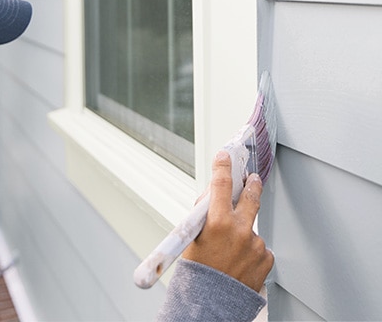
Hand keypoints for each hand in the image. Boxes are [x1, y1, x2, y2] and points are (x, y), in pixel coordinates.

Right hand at [182, 150, 273, 291]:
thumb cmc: (198, 271)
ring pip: (253, 227)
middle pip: (251, 197)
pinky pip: (261, 246)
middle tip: (252, 178)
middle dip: (252, 184)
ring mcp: (256, 245)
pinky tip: (240, 260)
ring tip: (231, 248)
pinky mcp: (266, 258)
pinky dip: (252, 249)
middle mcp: (240, 230)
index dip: (224, 166)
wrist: (211, 303)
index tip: (225, 156)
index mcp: (217, 221)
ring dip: (245, 230)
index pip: (222, 183)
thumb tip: (215, 193)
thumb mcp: (193, 235)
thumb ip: (205, 212)